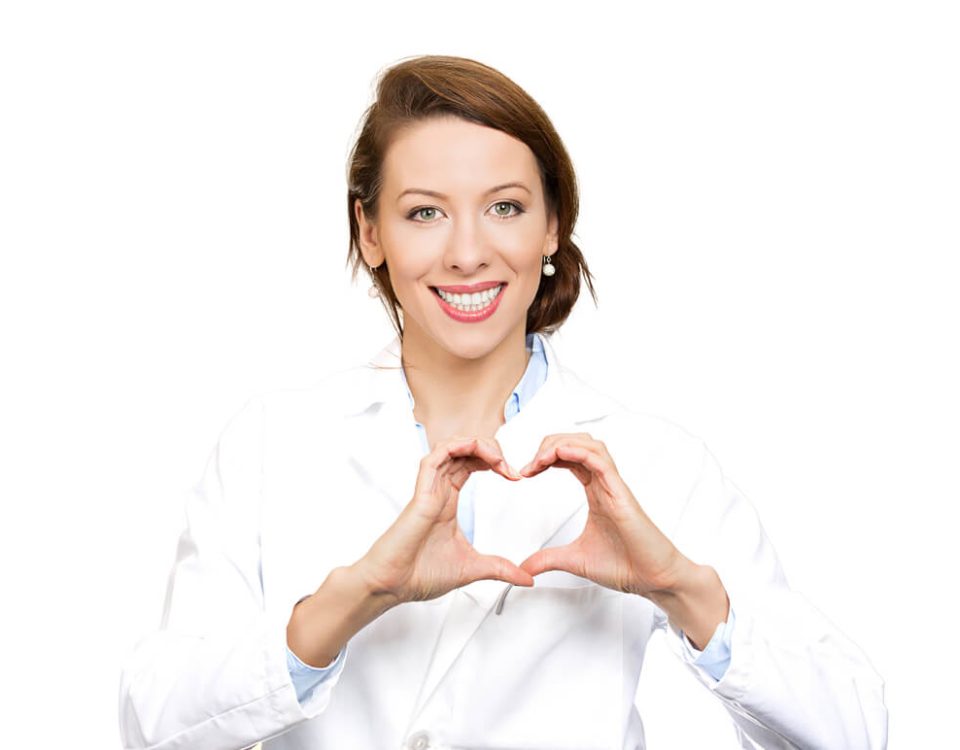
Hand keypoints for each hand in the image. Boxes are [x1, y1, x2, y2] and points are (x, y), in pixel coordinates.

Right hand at [355, 436, 534, 607]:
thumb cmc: (421, 573)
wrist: (394, 585)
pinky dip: (455, 447)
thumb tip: (527, 578)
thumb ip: (501, 569)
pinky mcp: (420, 493)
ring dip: (477, 444)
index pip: (471, 463)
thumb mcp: (473, 568)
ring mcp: (429, 489)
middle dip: (491, 449)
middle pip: (464, 449)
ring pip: (450, 446)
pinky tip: (475, 451)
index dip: (495, 461)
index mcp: (448, 500)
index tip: (515, 476)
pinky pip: (434, 457)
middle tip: (509, 467)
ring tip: (497, 459)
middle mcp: (439, 489)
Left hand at [517, 433, 688, 596]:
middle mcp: (604, 484)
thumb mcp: (574, 560)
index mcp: (596, 492)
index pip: (569, 458)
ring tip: (541, 458)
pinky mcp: (621, 494)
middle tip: (529, 465)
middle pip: (577, 443)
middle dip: (549, 445)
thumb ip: (548, 560)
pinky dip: (579, 451)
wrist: (653, 580)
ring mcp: (614, 486)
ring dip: (562, 444)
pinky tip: (560, 455)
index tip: (525, 472)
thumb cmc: (626, 565)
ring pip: (590, 445)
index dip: (544, 457)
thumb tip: (524, 569)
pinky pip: (601, 461)